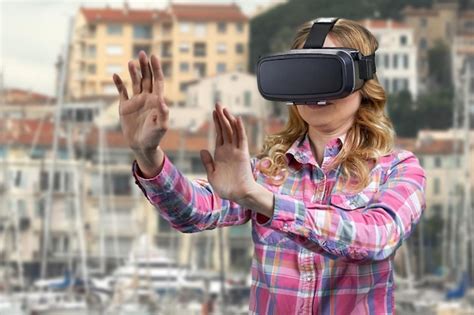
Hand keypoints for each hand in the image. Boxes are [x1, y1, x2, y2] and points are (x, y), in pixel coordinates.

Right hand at [113, 51, 168, 175]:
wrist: (141, 146)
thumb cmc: (154, 137)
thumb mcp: (161, 126)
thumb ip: (163, 114)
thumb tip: (162, 101)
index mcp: (157, 100)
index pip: (158, 81)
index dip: (156, 69)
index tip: (154, 56)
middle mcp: (147, 98)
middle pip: (146, 78)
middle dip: (144, 66)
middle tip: (141, 54)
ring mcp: (136, 101)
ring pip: (135, 82)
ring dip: (133, 72)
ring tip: (131, 62)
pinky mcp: (125, 106)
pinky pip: (121, 92)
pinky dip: (119, 83)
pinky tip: (116, 75)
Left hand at [200, 104, 258, 203]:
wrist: (239, 195)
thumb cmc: (226, 187)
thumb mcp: (212, 174)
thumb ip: (208, 162)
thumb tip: (202, 150)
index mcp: (220, 154)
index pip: (219, 134)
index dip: (216, 123)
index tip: (214, 112)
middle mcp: (229, 150)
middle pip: (225, 129)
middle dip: (221, 117)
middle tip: (217, 104)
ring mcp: (236, 151)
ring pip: (232, 131)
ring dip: (228, 119)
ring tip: (224, 108)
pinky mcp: (243, 154)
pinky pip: (241, 139)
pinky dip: (239, 129)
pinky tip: (237, 119)